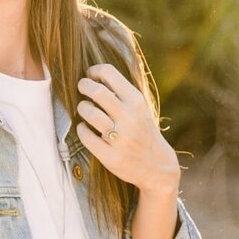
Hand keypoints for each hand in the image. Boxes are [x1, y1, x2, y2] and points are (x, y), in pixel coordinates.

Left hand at [76, 64, 180, 195]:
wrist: (157, 167)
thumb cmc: (143, 132)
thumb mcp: (140, 109)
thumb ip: (121, 93)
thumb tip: (94, 75)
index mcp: (137, 102)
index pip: (109, 73)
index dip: (94, 71)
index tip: (90, 75)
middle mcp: (129, 118)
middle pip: (96, 91)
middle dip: (83, 85)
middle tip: (81, 87)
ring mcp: (120, 138)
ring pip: (88, 112)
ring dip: (82, 108)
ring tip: (84, 109)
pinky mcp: (110, 156)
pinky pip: (85, 135)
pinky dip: (81, 129)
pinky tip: (85, 128)